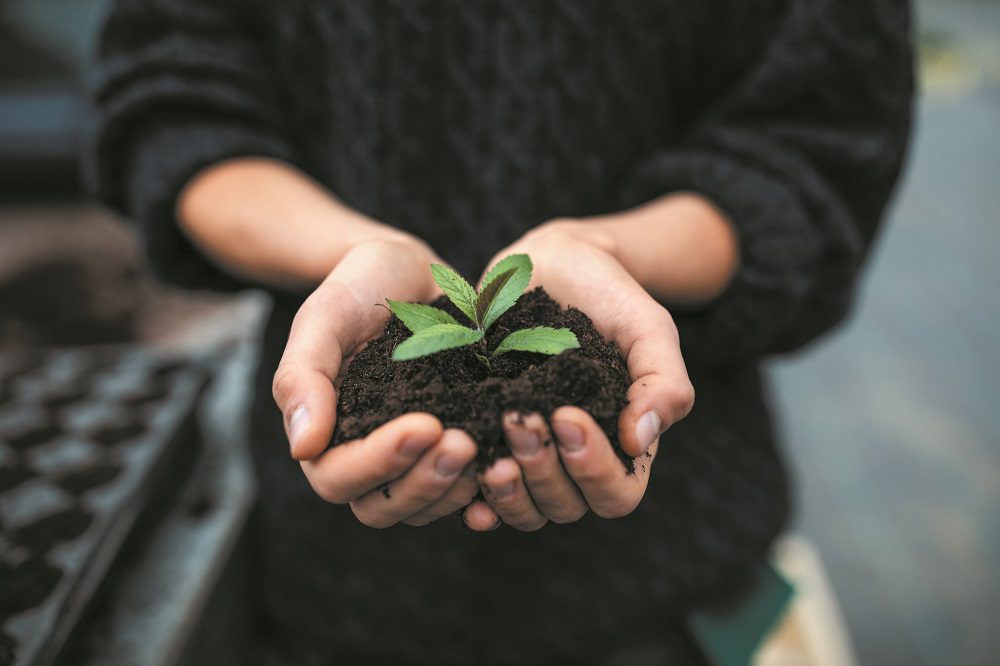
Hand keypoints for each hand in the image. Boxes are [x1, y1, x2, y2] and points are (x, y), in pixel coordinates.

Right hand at [272, 236, 480, 526]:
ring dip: (455, 489)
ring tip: (492, 451)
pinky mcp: (450, 448)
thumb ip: (302, 377)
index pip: (338, 479)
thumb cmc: (357, 287)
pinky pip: (463, 492)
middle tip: (464, 442)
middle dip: (424, 483)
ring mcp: (411, 459)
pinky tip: (511, 466)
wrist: (408, 271)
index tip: (425, 425)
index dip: (379, 463)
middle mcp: (366, 456)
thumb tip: (303, 448)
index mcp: (325, 434)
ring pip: (425, 506)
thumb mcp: (324, 317)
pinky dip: (485, 490)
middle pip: (382, 507)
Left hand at [463, 220, 694, 530]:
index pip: (616, 493)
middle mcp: (575, 462)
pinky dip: (473, 497)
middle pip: (565, 506)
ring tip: (490, 452)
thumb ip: (662, 381)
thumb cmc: (609, 296)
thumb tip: (642, 440)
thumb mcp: (648, 328)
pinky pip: (480, 493)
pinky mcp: (488, 441)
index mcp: (622, 446)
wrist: (553, 264)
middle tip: (519, 417)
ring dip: (507, 489)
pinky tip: (461, 473)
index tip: (567, 415)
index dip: (592, 469)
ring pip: (524, 508)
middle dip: (542, 469)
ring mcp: (530, 456)